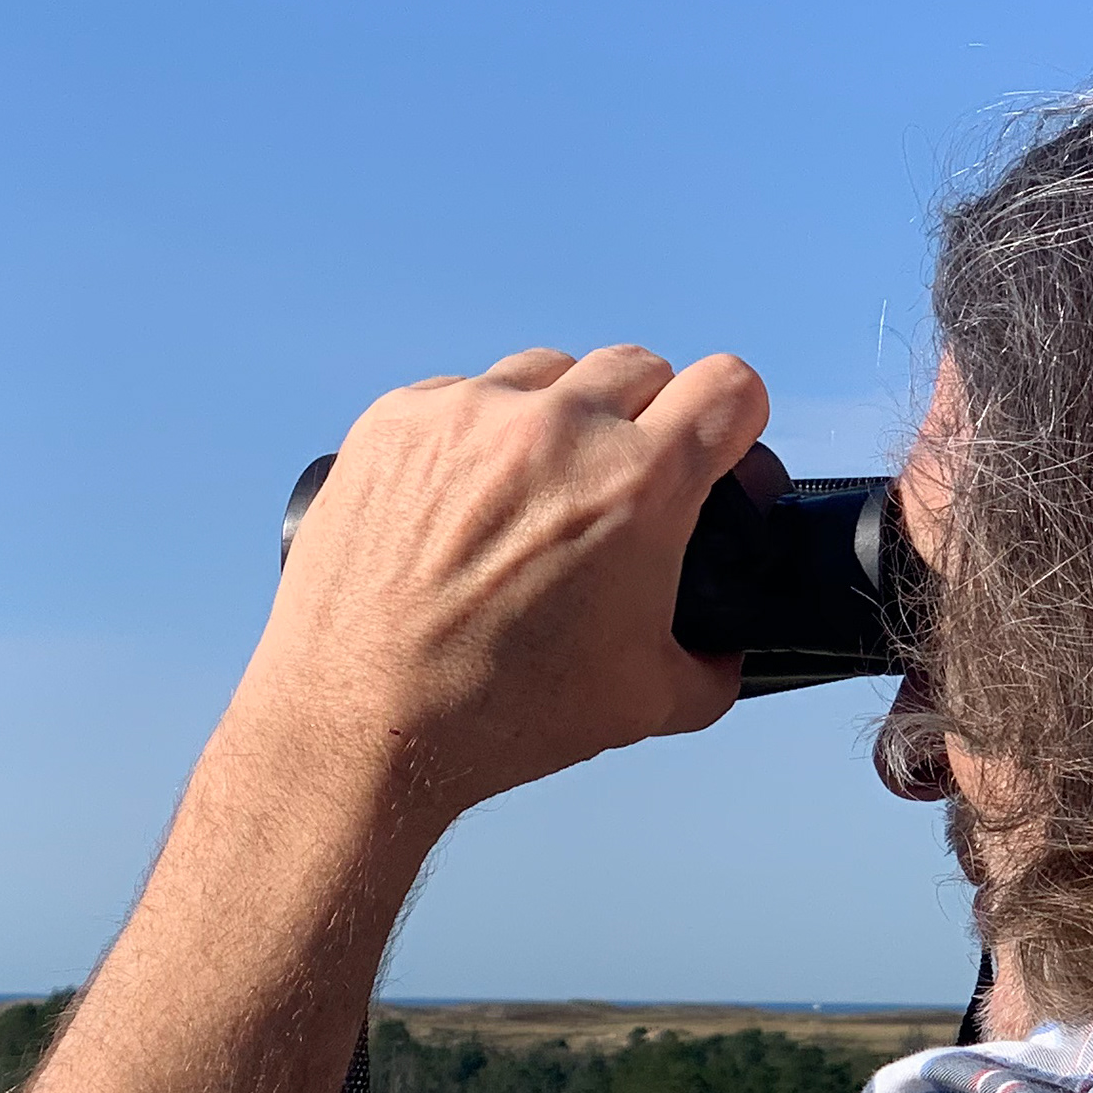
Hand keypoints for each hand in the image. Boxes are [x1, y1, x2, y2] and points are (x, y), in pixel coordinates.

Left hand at [234, 342, 763, 831]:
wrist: (358, 723)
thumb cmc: (499, 716)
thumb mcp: (644, 702)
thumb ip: (712, 664)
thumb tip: (725, 649)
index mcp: (637, 483)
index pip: (729, 386)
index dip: (734, 421)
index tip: (713, 450)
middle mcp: (556, 428)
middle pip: (639, 369)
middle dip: (644, 420)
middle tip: (616, 488)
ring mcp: (468, 414)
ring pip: (545, 374)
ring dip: (555, 419)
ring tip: (530, 495)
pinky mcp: (395, 421)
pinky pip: (460, 397)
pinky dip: (470, 437)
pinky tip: (458, 503)